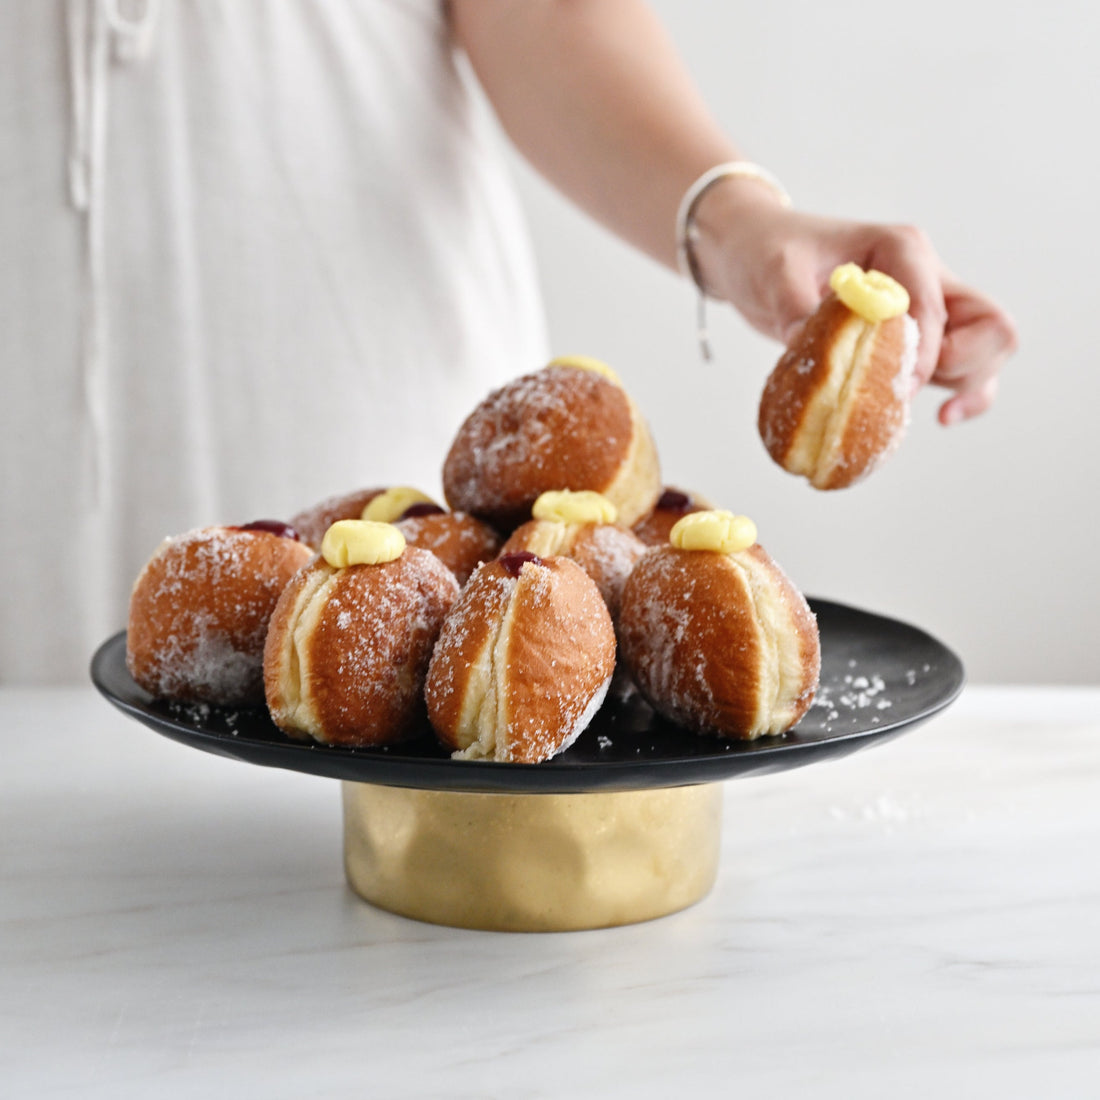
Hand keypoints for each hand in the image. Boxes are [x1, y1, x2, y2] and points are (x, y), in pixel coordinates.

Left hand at [690, 180, 1017, 423]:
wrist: (753, 253)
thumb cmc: (768, 251)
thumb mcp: (775, 272)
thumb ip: (798, 307)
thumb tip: (809, 347)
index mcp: (901, 251)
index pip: (934, 308)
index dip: (920, 355)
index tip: (891, 389)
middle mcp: (925, 277)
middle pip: (989, 325)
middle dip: (964, 366)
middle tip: (908, 390)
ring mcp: (926, 308)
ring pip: (984, 349)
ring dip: (965, 384)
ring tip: (926, 412)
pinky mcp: (913, 337)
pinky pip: (959, 368)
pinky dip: (961, 394)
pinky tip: (941, 417)